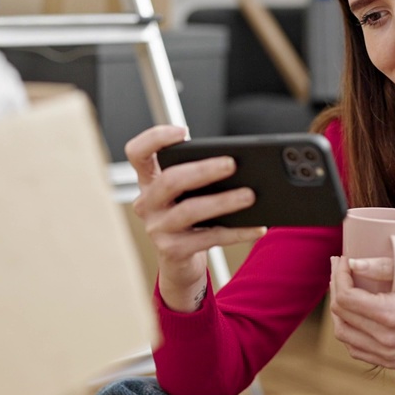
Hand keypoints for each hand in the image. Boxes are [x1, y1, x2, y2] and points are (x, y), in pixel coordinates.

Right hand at [125, 125, 265, 311]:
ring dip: (223, 201)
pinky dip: (237, 232)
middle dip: (202, 170)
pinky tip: (257, 227)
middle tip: (231, 164)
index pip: (137, 153)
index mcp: (149, 181)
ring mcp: (157, 229)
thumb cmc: (189, 217)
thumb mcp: (187, 192)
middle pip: (169, 181)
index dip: (155, 138)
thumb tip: (241, 164)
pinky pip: (209, 238)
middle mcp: (147, 204)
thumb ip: (200, 175)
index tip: (183, 132)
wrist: (180, 261)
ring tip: (249, 195)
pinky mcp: (173, 251)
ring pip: (190, 211)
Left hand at [328, 256, 394, 368]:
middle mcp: (386, 339)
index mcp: (393, 316)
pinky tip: (354, 311)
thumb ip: (386, 266)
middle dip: (335, 286)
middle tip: (340, 267)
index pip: (346, 298)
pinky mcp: (391, 360)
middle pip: (340, 314)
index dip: (339, 275)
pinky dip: (348, 329)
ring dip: (338, 309)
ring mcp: (388, 354)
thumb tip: (355, 264)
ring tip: (344, 287)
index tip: (344, 259)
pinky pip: (355, 348)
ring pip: (343, 333)